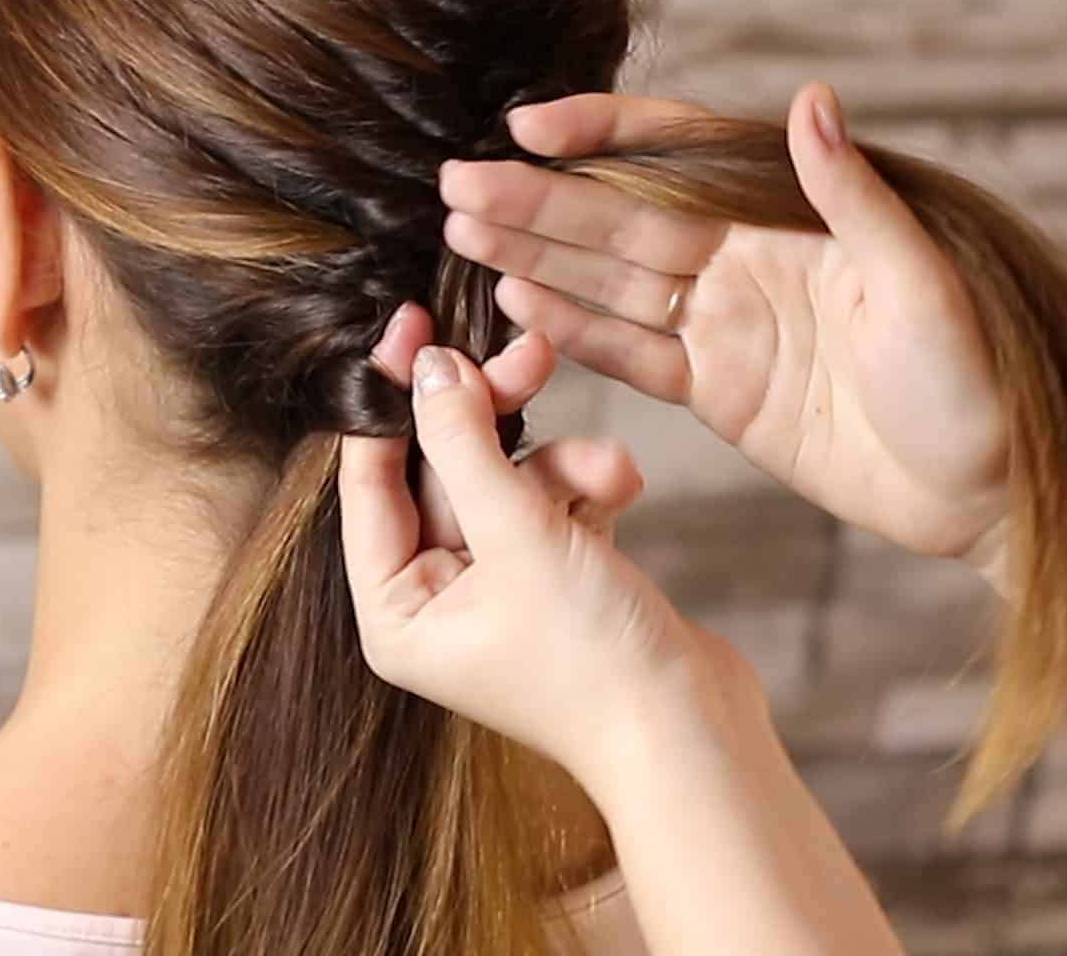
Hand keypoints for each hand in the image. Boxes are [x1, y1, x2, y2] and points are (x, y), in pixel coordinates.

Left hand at [338, 305, 744, 786]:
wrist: (698, 737)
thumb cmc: (594, 662)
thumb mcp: (516, 535)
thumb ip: (462, 442)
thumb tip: (422, 364)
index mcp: (393, 610)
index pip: (368, 482)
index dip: (390, 400)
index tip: (409, 328)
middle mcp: (435, 602)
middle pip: (443, 472)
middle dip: (493, 421)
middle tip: (527, 355)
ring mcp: (498, 590)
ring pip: (507, 482)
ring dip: (560, 465)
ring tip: (608, 470)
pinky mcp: (558, 580)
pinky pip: (554, 506)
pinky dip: (587, 490)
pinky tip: (623, 488)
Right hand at [438, 81, 1009, 565]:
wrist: (994, 484)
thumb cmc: (983, 378)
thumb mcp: (925, 279)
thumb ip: (852, 196)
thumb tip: (809, 102)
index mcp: (786, 218)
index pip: (675, 156)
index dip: (600, 135)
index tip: (527, 127)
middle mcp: (743, 262)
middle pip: (619, 220)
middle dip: (536, 201)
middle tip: (458, 185)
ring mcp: (725, 327)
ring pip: (609, 282)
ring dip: (536, 258)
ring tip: (462, 232)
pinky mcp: (717, 390)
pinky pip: (631, 353)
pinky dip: (574, 331)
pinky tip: (517, 306)